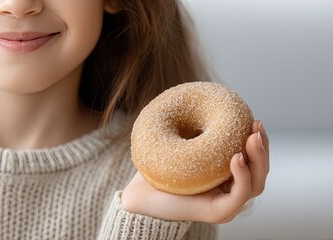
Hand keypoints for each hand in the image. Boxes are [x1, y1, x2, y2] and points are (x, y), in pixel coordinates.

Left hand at [121, 120, 269, 223]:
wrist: (141, 194)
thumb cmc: (159, 169)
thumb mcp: (184, 145)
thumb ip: (199, 130)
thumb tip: (210, 98)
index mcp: (226, 177)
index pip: (253, 161)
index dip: (259, 142)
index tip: (254, 120)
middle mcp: (230, 191)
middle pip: (260, 171)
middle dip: (262, 147)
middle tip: (256, 125)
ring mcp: (227, 204)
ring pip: (256, 184)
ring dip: (258, 159)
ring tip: (251, 138)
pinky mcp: (219, 212)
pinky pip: (239, 195)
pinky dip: (242, 176)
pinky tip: (236, 158)